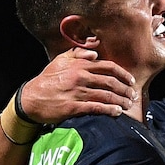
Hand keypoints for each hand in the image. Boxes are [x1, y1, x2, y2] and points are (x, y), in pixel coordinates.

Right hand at [21, 47, 136, 122]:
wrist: (31, 99)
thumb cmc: (47, 80)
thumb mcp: (59, 61)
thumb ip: (77, 54)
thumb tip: (94, 52)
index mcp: (79, 65)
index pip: (108, 66)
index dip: (123, 74)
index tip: (131, 80)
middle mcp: (80, 77)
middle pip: (110, 82)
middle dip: (125, 89)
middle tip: (133, 95)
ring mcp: (77, 92)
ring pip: (106, 95)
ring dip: (121, 101)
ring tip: (128, 105)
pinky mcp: (74, 107)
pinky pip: (96, 108)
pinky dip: (109, 110)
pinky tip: (117, 112)